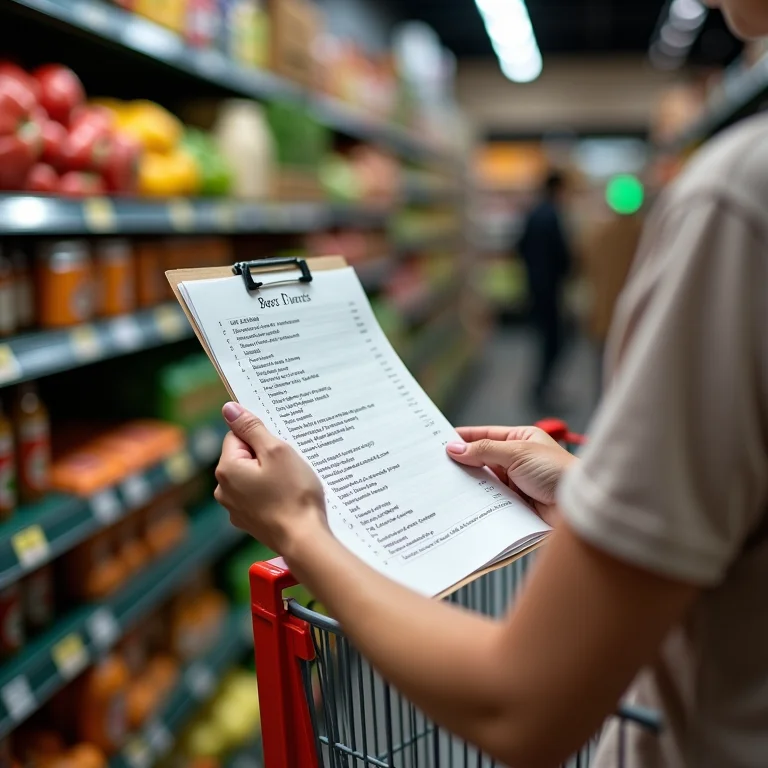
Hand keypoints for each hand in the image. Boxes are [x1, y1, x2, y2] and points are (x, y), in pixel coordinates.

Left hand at [214, 402, 326, 552]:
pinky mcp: (249, 521)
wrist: (304, 539)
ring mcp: (235, 509)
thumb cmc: (293, 493)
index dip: (261, 438)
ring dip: (270, 474)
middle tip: (289, 464)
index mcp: (226, 469)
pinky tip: (288, 498)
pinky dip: (271, 493)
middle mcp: (224, 490)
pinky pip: (258, 496)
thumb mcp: (276, 451)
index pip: (237, 436)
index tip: (280, 447)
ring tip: (291, 482)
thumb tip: (229, 409)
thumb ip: (251, 428)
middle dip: (266, 456)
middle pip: (244, 456)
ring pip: (252, 477)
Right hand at [446, 426, 575, 525]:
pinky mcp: (515, 504)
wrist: (577, 508)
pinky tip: (463, 502)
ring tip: (445, 484)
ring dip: (470, 483)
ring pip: (485, 480)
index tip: (440, 441)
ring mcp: (516, 482)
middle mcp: (517, 460)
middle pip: (482, 459)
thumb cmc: (557, 472)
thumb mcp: (517, 453)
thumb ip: (484, 450)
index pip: (485, 435)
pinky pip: (491, 500)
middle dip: (463, 462)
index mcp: (520, 439)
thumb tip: (455, 448)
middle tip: (437, 465)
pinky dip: (479, 501)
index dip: (464, 437)